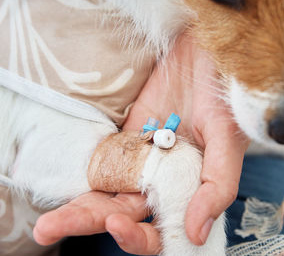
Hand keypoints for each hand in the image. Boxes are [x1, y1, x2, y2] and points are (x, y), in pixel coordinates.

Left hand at [34, 33, 248, 253]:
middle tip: (50, 230)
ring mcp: (140, 160)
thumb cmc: (225, 98)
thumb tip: (196, 235)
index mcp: (188, 191)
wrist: (207, 55)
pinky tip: (60, 187)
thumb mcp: (228, 140)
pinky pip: (100, 161)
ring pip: (106, 192)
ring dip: (78, 207)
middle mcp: (162, 182)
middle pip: (122, 214)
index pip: (161, 231)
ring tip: (47, 224)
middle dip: (88, 222)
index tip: (117, 222)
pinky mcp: (125, 138)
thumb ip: (217, 186)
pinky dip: (82, 175)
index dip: (139, 237)